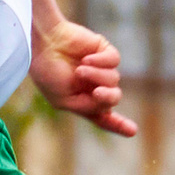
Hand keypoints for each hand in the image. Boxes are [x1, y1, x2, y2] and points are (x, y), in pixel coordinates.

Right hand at [32, 20, 138, 137]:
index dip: (117, 124)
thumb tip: (107, 101)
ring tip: (80, 70)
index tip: (132, 131)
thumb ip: (86, 107)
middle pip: (113, 98)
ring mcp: (99, 68)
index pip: (103, 116)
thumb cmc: (47, 72)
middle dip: (108, 98)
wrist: (43, 44)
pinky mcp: (103, 50)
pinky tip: (86, 59)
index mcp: (82, 100)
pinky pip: (114, 61)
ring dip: (97, 76)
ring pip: (114, 80)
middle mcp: (93, 85)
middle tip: (97, 93)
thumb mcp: (62, 100)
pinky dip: (101, 62)